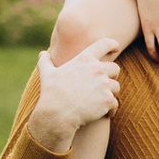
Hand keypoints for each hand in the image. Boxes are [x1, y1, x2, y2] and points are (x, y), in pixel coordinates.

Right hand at [30, 40, 122, 155]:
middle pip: (115, 68)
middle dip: (110, 76)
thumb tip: (42, 54)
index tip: (116, 46)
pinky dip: (111, 109)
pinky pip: (115, 103)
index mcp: (84, 59)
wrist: (57, 114)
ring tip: (100, 101)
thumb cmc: (51, 93)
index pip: (104, 44)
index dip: (112, 44)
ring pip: (116, 87)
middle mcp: (97, 69)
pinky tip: (105, 113)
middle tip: (102, 86)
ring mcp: (104, 85)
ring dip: (110, 94)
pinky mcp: (108, 100)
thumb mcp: (47, 74)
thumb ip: (45, 62)